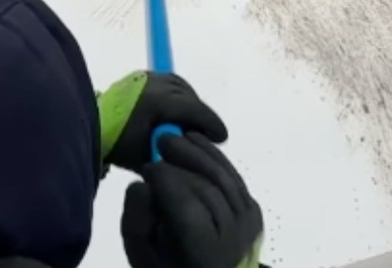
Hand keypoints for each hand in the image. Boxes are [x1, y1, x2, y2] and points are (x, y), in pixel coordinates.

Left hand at [97, 71, 226, 170]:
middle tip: (205, 135)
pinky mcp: (137, 77)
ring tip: (189, 124)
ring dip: (188, 104)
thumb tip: (193, 155)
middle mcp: (154, 83)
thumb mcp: (146, 156)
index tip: (221, 138)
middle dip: (200, 115)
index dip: (212, 124)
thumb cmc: (115, 144)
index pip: (195, 110)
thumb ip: (172, 154)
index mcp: (158, 101)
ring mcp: (144, 77)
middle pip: (189, 97)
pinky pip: (167, 83)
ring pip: (179, 87)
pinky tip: (174, 113)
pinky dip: (176, 96)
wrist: (86, 123)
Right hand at [121, 133, 264, 267]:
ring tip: (176, 137)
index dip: (167, 181)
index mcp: (201, 253)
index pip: (187, 208)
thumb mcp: (141, 250)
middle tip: (159, 142)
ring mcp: (248, 224)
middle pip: (207, 189)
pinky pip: (234, 177)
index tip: (147, 168)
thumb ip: (137, 219)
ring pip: (224, 178)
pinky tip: (197, 142)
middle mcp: (232, 239)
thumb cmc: (167, 264)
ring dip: (200, 152)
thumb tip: (143, 185)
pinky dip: (216, 157)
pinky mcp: (254, 213)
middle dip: (182, 161)